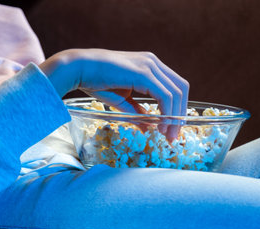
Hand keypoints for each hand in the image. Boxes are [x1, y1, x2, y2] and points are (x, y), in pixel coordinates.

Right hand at [39, 49, 188, 138]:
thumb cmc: (95, 81)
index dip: (178, 107)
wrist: (78, 68)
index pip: (175, 86)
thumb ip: (136, 111)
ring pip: (176, 93)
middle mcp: (153, 62)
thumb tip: (149, 128)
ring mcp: (150, 65)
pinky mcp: (143, 73)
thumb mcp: (121, 100)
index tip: (172, 127)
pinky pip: (164, 95)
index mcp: (150, 65)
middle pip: (181, 88)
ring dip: (175, 116)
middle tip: (174, 135)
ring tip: (167, 134)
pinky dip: (167, 112)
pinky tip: (160, 125)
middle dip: (181, 114)